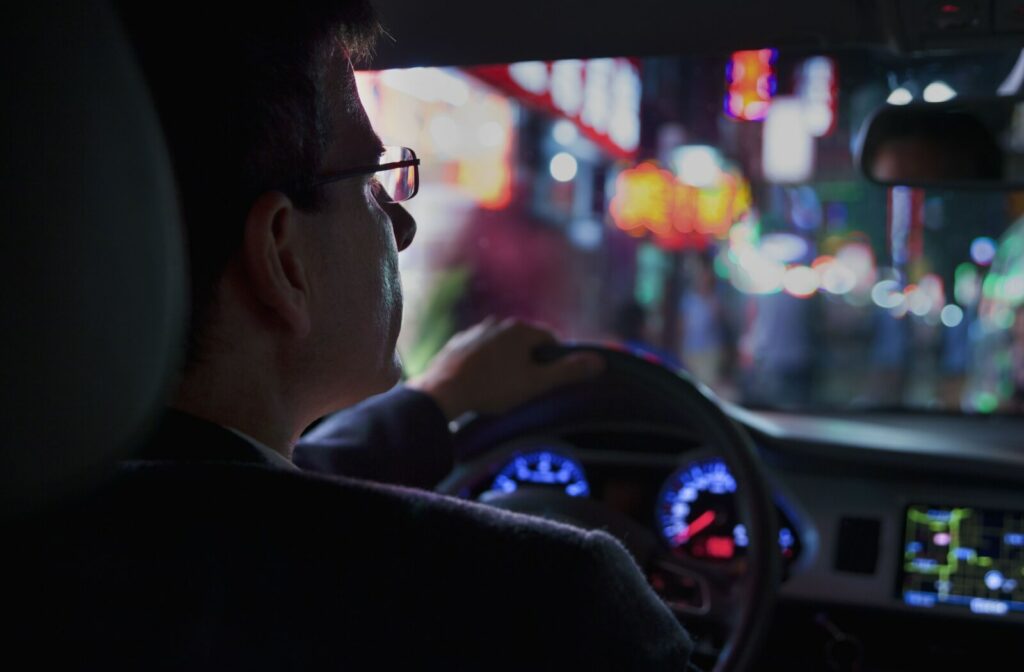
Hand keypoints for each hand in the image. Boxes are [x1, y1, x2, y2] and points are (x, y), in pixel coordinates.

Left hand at [406, 317, 604, 420]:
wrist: (444, 392)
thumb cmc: (493, 388)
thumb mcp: (535, 383)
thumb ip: (567, 372)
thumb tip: (600, 361)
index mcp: (521, 329)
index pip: (550, 340)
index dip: (554, 360)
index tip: (548, 380)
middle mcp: (498, 323)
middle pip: (525, 341)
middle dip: (529, 360)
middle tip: (527, 386)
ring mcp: (475, 332)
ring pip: (501, 346)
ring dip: (507, 361)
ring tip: (503, 386)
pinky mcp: (458, 344)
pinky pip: (480, 351)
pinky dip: (485, 363)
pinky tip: (482, 382)